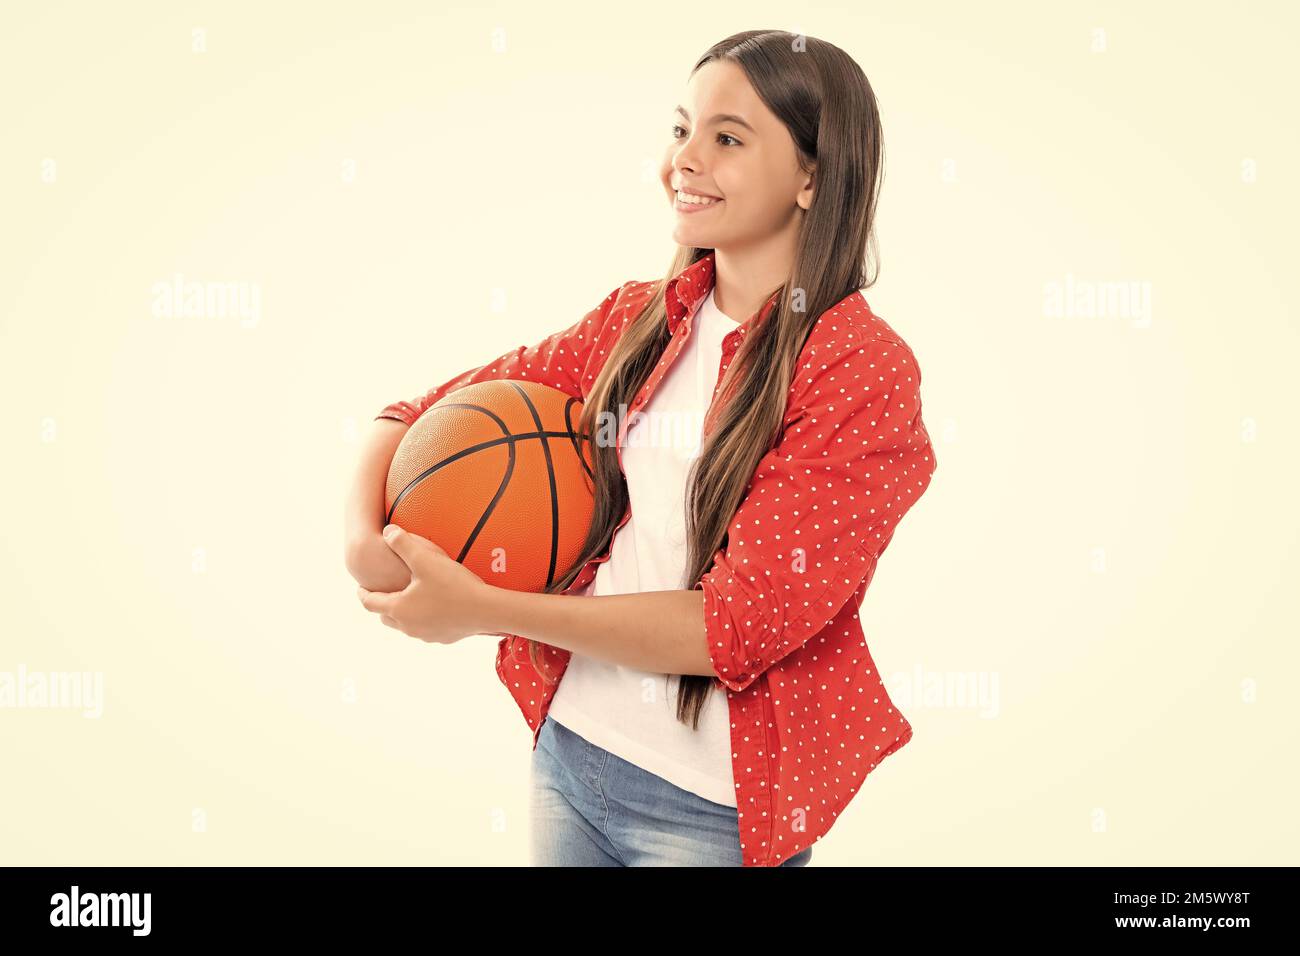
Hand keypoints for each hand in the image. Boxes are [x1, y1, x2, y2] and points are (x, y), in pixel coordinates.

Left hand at [356, 524, 492, 644]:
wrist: (485, 611)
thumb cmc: (453, 585)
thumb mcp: (425, 559)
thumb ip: (402, 543)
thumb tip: (386, 531)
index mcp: (398, 608)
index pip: (369, 602)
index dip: (362, 593)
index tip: (361, 586)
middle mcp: (407, 626)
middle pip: (384, 617)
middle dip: (381, 604)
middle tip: (382, 592)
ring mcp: (424, 635)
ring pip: (404, 625)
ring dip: (402, 613)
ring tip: (407, 599)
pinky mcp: (442, 638)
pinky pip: (424, 629)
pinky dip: (422, 619)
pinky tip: (433, 608)